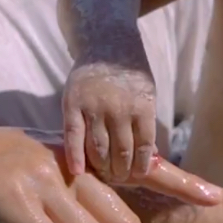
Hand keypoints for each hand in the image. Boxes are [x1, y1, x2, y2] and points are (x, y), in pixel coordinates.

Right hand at [63, 54, 157, 181]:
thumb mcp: (147, 95)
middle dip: (120, 171)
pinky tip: (78, 172)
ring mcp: (94, 107)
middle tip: (117, 178)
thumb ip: (145, 124)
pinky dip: (75, 156)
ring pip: (98, 148)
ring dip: (101, 167)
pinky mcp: (72, 104)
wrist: (105, 44)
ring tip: (102, 175)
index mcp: (143, 107)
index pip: (143, 148)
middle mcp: (119, 109)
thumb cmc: (130, 75)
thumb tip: (150, 157)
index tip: (136, 176)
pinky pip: (73, 136)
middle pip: (121, 152)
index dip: (140, 167)